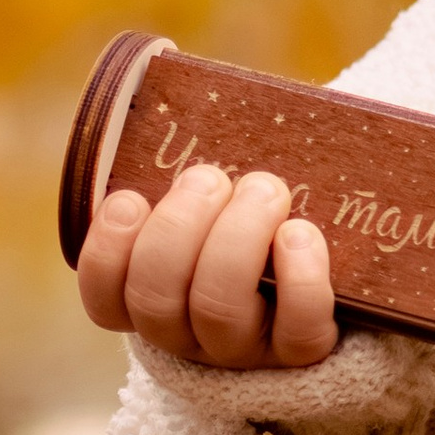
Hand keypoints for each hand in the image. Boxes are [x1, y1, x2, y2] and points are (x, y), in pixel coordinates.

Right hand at [75, 165, 338, 370]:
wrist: (331, 285)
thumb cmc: (252, 227)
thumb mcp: (209, 209)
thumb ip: (187, 178)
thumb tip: (178, 83)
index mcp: (150, 305)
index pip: (104, 298)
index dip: (106, 250)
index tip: (129, 199)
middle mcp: (188, 336)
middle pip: (157, 295)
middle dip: (179, 224)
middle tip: (210, 177)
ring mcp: (243, 349)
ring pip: (217, 306)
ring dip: (237, 235)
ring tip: (264, 188)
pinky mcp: (302, 351)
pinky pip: (297, 326)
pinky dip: (300, 274)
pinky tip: (299, 233)